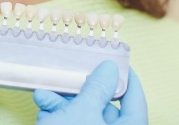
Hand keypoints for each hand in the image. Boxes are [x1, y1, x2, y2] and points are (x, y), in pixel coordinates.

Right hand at [33, 61, 147, 123]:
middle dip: (79, 91)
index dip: (126, 79)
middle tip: (66, 76)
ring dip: (61, 103)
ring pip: (83, 117)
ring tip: (43, 97)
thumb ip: (97, 88)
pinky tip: (43, 113)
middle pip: (103, 108)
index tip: (115, 60)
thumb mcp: (81, 112)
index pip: (135, 102)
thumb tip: (110, 68)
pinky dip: (57, 117)